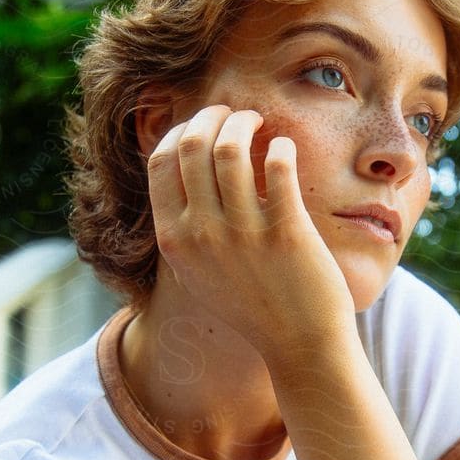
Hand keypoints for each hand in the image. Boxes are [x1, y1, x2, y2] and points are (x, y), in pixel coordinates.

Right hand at [146, 103, 356, 362]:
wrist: (299, 344)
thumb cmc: (252, 303)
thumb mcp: (197, 270)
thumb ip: (183, 224)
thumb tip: (180, 164)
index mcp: (174, 240)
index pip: (160, 161)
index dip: (181, 131)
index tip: (203, 125)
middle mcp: (202, 235)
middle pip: (194, 145)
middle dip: (214, 117)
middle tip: (235, 116)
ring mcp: (243, 234)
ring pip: (230, 149)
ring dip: (245, 123)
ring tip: (259, 124)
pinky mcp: (286, 232)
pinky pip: (277, 165)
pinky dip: (279, 145)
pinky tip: (284, 148)